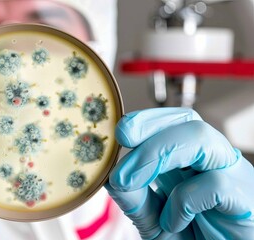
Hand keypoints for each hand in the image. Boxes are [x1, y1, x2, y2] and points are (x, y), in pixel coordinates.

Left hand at [106, 108, 253, 239]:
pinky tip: (173, 222)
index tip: (121, 132)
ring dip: (158, 154)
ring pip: (202, 140)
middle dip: (149, 130)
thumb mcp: (156, 222)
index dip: (148, 120)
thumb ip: (137, 201)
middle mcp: (214, 164)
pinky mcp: (246, 202)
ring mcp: (234, 178)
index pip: (176, 123)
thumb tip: (112, 178)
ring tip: (130, 180)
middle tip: (122, 149)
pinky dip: (184, 201)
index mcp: (193, 163)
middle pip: (189, 123)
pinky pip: (216, 183)